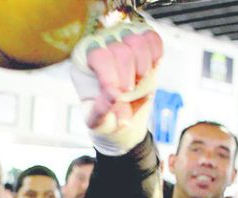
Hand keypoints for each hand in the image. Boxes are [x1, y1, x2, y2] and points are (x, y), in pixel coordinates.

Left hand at [70, 20, 162, 154]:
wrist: (124, 117)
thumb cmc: (105, 118)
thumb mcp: (99, 121)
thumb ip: (101, 110)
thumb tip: (113, 96)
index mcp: (82, 62)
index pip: (98, 56)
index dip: (111, 76)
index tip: (118, 95)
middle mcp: (100, 45)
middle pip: (120, 49)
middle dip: (128, 76)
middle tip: (129, 92)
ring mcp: (121, 40)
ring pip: (137, 40)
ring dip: (143, 65)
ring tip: (139, 81)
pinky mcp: (141, 41)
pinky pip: (152, 37)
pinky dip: (155, 53)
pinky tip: (151, 68)